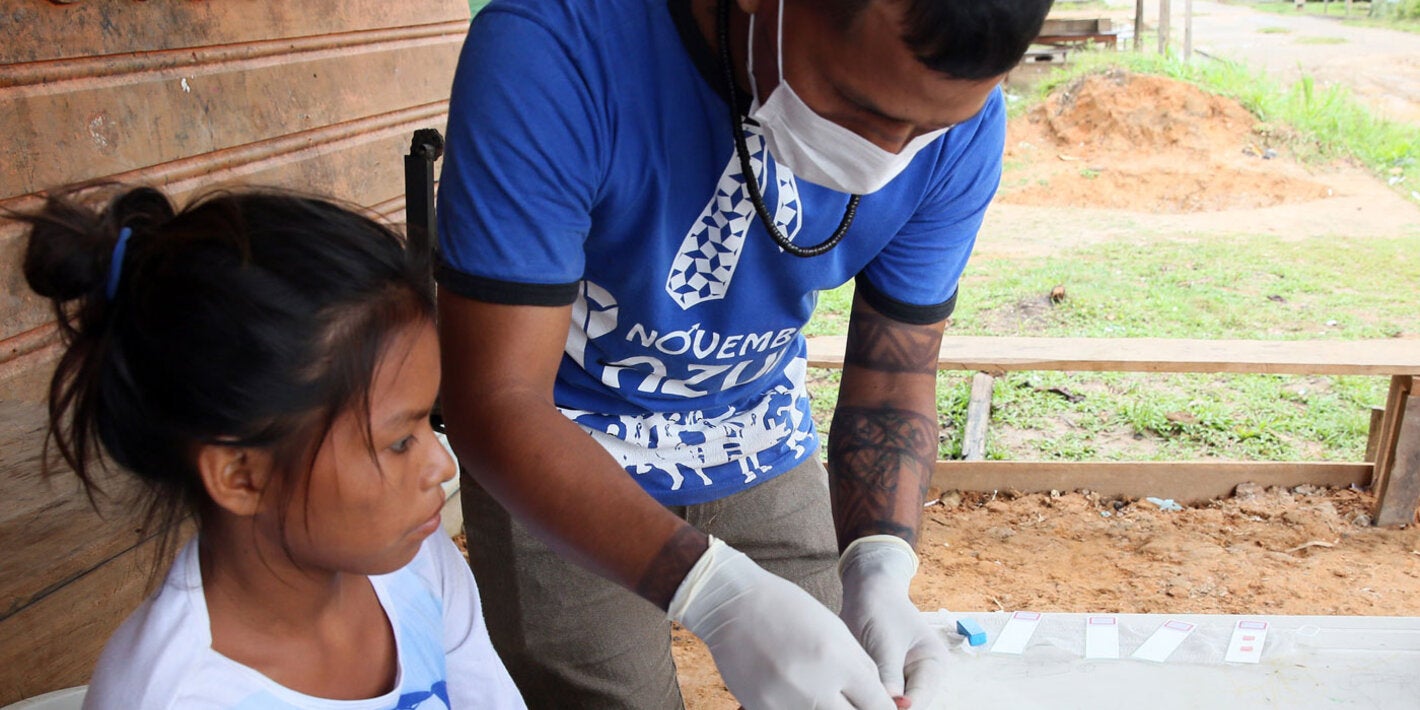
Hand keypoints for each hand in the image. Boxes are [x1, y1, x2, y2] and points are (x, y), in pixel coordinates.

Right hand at [669, 537, 896, 709]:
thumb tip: (880, 700)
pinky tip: (793, 691)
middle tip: (851, 701)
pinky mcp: (761, 709)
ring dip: (826, 709)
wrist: (732, 604)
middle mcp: (814, 686)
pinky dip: (797, 707)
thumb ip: (860, 668)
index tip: (884, 707)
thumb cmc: (787, 609)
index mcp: (838, 660)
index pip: (878, 705)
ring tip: (818, 689)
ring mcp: (785, 702)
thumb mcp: (835, 630)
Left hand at [839, 536, 948, 708]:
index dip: (896, 709)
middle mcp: (924, 675)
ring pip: (891, 703)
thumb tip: (889, 707)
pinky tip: (852, 690)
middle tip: (857, 702)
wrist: (868, 588)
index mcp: (934, 664)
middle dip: (883, 706)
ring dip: (873, 700)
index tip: (870, 705)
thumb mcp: (884, 643)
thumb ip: (888, 677)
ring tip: (854, 693)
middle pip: (907, 706)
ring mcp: (906, 677)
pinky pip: (878, 695)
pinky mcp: (888, 677)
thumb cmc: (879, 607)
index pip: (918, 701)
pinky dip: (867, 694)